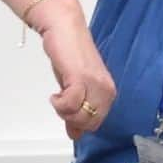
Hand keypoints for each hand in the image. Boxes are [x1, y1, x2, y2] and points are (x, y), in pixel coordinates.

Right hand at [35, 10, 116, 140]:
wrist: (63, 28)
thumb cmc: (68, 54)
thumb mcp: (74, 87)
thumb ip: (76, 110)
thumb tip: (74, 135)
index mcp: (108, 92)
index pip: (97, 123)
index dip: (79, 122)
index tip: (66, 111)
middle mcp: (106, 90)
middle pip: (90, 123)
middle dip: (71, 119)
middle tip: (60, 103)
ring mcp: (94, 84)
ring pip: (81, 116)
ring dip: (64, 111)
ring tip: (57, 97)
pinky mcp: (80, 78)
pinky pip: (71, 104)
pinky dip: (59, 104)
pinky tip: (54, 95)